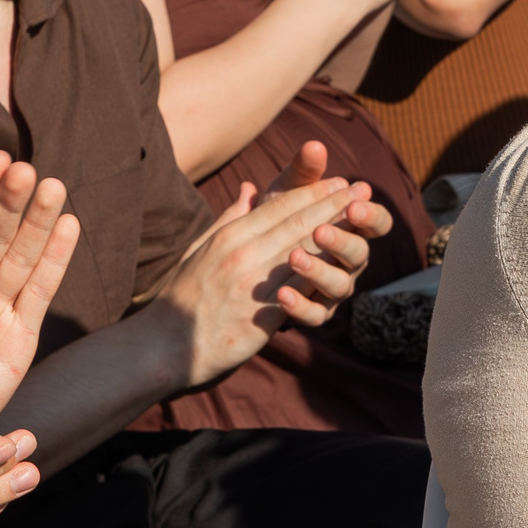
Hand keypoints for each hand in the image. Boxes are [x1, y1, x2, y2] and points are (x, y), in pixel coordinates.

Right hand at [141, 145, 392, 389]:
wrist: (165, 346)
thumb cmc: (182, 297)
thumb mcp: (200, 249)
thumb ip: (229, 219)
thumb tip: (248, 188)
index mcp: (229, 236)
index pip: (278, 207)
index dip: (312, 192)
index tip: (337, 180)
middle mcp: (242, 254)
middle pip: (297, 223)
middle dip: (333, 203)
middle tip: (362, 188)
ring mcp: (252, 285)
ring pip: (305, 251)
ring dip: (337, 233)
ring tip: (361, 219)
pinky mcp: (263, 315)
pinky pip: (301, 290)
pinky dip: (325, 274)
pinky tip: (347, 264)